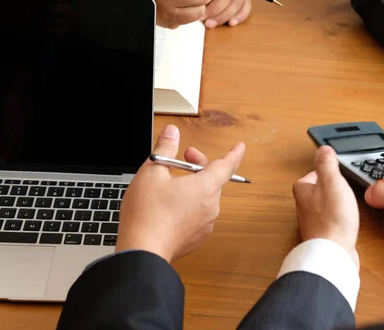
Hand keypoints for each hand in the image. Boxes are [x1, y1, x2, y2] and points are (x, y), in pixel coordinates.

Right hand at [115, 125, 245, 262]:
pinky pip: (196, 216)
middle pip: (212, 180)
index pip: (227, 166)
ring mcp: (205, 225)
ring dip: (191, 188)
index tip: (240, 147)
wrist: (143, 250)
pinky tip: (167, 207)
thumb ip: (165, 148)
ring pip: (203, 199)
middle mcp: (211, 207)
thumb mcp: (152, 171)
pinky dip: (187, 207)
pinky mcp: (195, 238)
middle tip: (182, 160)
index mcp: (206, 187)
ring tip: (168, 186)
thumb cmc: (148, 212)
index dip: (234, 154)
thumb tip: (172, 133)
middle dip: (199, 166)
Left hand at [293, 146, 359, 265]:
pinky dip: (339, 220)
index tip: (339, 171)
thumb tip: (323, 149)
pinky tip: (347, 222)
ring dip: (337, 205)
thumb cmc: (332, 217)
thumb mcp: (332, 181)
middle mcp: (303, 205)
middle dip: (332, 189)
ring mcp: (312, 221)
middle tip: (345, 188)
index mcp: (302, 189)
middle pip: (319, 190)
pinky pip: (331, 221)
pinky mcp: (322, 234)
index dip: (329, 172)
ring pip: (325, 206)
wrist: (332, 253)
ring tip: (348, 205)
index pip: (314, 173)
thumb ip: (327, 163)